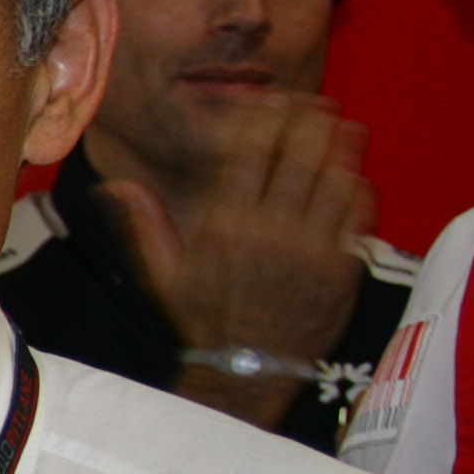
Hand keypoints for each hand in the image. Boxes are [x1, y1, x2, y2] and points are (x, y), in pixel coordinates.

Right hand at [109, 95, 375, 425]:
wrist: (245, 371)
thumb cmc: (202, 319)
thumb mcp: (161, 274)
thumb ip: (142, 223)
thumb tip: (114, 184)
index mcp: (225, 222)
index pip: (252, 149)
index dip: (269, 116)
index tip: (276, 102)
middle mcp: (270, 229)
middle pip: (299, 153)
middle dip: (311, 121)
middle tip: (319, 105)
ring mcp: (310, 247)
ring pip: (334, 176)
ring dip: (343, 146)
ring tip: (346, 127)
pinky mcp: (341, 267)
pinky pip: (357, 212)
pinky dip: (359, 187)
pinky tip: (356, 175)